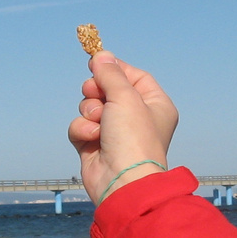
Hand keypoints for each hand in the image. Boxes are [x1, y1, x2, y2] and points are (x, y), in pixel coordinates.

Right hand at [68, 52, 178, 203]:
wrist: (121, 182)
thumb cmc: (133, 139)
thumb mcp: (125, 96)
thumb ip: (110, 74)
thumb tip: (101, 55)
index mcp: (155, 105)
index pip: (135, 76)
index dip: (115, 68)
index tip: (97, 62)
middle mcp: (137, 118)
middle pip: (108, 88)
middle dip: (96, 90)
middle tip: (96, 93)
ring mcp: (115, 132)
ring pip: (90, 106)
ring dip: (90, 111)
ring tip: (99, 123)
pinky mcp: (95, 145)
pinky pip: (81, 126)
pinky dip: (82, 130)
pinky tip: (92, 140)